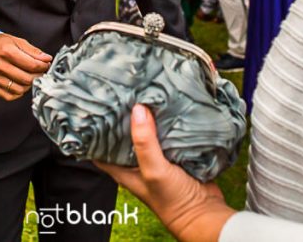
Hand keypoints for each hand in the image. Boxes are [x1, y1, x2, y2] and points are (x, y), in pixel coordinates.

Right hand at [0, 33, 51, 100]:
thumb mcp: (17, 41)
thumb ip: (33, 51)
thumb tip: (47, 59)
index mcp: (6, 51)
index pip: (31, 65)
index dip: (43, 67)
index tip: (46, 65)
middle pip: (26, 79)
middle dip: (38, 76)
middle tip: (41, 72)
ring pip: (19, 90)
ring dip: (28, 85)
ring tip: (30, 77)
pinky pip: (9, 96)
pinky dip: (18, 93)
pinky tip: (20, 84)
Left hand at [96, 105, 235, 241]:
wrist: (205, 212)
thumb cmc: (173, 200)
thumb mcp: (153, 171)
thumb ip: (144, 142)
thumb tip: (138, 109)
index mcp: (123, 169)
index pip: (100, 147)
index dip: (96, 129)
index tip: (98, 105)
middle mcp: (137, 161)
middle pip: (125, 134)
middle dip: (124, 116)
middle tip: (124, 90)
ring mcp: (157, 157)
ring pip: (148, 131)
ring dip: (148, 116)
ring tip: (145, 91)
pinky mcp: (175, 153)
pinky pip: (168, 133)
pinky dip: (168, 121)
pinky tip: (168, 104)